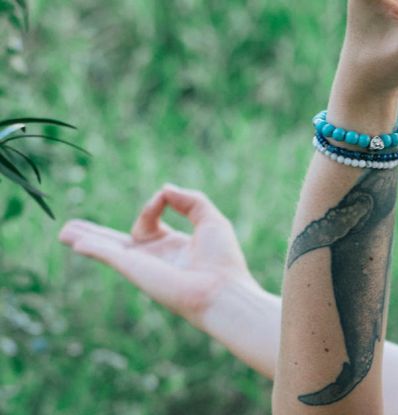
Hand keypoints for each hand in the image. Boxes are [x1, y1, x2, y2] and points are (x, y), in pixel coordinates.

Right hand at [58, 184, 257, 327]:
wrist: (221, 288)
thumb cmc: (222, 259)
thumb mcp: (210, 219)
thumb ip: (189, 199)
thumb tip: (164, 189)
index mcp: (174, 247)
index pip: (151, 220)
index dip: (154, 203)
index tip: (163, 196)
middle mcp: (154, 257)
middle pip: (119, 242)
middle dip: (96, 235)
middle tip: (73, 228)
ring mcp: (142, 265)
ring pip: (107, 249)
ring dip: (85, 240)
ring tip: (64, 233)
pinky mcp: (133, 269)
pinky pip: (108, 254)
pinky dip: (91, 246)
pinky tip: (74, 242)